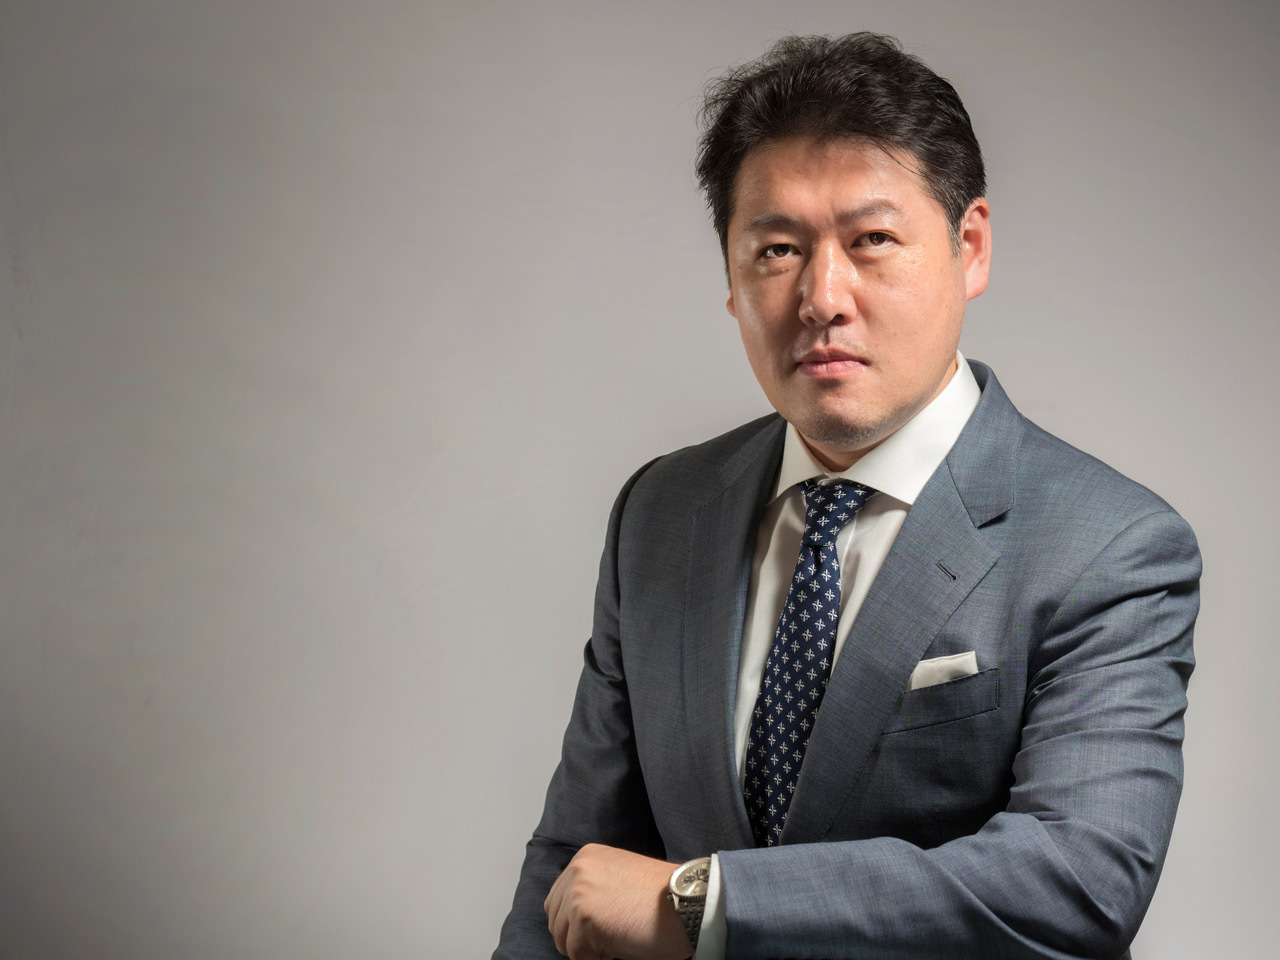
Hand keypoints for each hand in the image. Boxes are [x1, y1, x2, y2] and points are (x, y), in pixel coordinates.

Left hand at [544, 843, 693, 959]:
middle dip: (578, 937)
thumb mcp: (618, 878)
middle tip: (612, 937)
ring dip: (588, 948)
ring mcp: (578, 893)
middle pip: (555, 921)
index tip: (605, 927)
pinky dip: (598, 958)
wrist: (688, 903)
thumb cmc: (661, 898)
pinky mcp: (584, 918)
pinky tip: (621, 944)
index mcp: (585, 857)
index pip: (557, 901)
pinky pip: (577, 955)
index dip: (577, 924)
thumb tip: (569, 920)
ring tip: (619, 938)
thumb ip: (592, 888)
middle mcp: (577, 870)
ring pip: (563, 939)